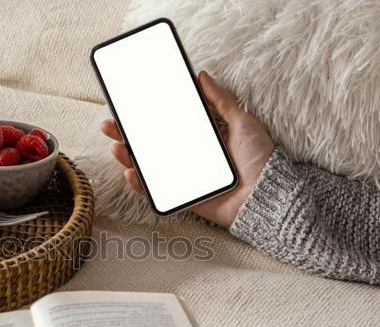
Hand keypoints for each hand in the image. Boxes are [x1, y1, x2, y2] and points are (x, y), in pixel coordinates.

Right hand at [100, 71, 274, 226]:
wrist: (268, 196)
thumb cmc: (260, 159)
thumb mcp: (243, 122)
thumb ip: (221, 101)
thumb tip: (201, 76)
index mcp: (202, 138)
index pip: (168, 125)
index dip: (147, 117)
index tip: (129, 107)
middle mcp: (190, 157)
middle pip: (152, 145)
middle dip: (128, 135)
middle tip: (110, 125)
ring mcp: (185, 178)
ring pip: (149, 167)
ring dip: (129, 157)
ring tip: (117, 147)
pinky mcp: (184, 198)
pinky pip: (158, 192)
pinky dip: (141, 184)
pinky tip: (131, 173)